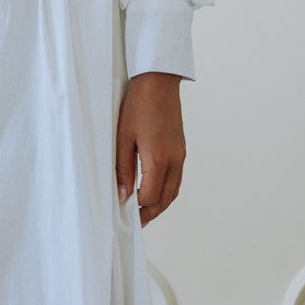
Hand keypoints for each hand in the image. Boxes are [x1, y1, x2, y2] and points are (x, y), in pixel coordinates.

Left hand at [115, 72, 185, 225]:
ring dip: (161, 204)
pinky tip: (155, 190)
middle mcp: (174, 160)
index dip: (136, 207)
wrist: (158, 83)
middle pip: (166, 199)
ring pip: (174, 190)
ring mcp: (180, 155)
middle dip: (151, 213)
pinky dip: (167, 191)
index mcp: (158, 159)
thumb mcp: (123, 138)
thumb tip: (123, 194)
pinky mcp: (181, 149)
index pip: (150, 197)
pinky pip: (177, 178)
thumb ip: (123, 169)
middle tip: (136, 221)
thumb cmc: (138, 106)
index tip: (123, 210)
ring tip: (145, 211)